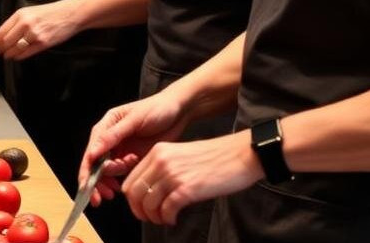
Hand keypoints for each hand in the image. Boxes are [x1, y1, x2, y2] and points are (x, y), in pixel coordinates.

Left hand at [0, 0, 84, 59]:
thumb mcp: (31, 11)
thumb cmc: (52, 12)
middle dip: (2, 49)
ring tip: (8, 55)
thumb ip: (17, 21)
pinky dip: (19, 56)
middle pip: (6, 41)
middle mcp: (25, 23)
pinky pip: (25, 53)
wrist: (70, 14)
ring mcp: (34, 34)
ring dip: (9, 54)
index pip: (1, 31)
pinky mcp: (42, 43)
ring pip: (14, 49)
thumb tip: (4, 34)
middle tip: (1, 51)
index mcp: (20, 14)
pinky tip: (18, 56)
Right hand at [79, 91, 191, 208]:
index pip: (91, 151)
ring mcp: (121, 149)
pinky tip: (127, 183)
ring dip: (110, 181)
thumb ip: (113, 135)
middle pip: (95, 164)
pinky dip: (122, 181)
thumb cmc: (156, 109)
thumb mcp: (134, 119)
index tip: (89, 186)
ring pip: (107, 171)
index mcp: (106, 126)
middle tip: (105, 196)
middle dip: (97, 181)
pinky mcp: (132, 158)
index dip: (87, 170)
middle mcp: (110, 139)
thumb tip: (92, 153)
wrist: (179, 112)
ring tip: (118, 188)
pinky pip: (121, 173)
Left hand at [123, 131, 260, 225]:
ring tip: (164, 218)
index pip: (130, 180)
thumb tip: (148, 189)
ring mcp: (173, 175)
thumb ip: (161, 166)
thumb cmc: (213, 157)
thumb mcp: (179, 154)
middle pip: (134, 194)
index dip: (133, 199)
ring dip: (154, 217)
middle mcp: (161, 161)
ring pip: (148, 204)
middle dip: (139, 211)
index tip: (140, 207)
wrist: (239, 155)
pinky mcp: (187, 189)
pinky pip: (166, 210)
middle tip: (150, 218)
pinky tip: (174, 219)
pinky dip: (167, 218)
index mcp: (157, 152)